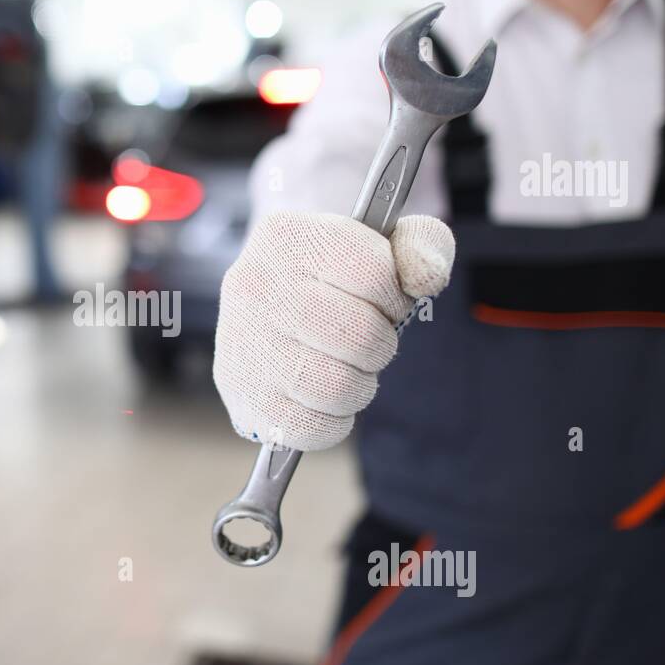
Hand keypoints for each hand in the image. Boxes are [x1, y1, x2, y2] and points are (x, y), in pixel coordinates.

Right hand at [213, 211, 454, 451]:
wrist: (267, 314)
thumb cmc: (332, 279)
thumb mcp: (381, 244)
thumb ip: (422, 244)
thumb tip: (424, 277)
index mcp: (287, 236)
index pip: (373, 272)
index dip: (394, 296)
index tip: (382, 301)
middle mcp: (252, 285)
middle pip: (359, 335)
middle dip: (379, 345)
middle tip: (364, 342)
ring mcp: (240, 344)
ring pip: (335, 387)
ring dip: (358, 386)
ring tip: (343, 370)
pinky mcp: (240, 397)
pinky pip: (311, 428)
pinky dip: (331, 421)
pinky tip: (320, 399)